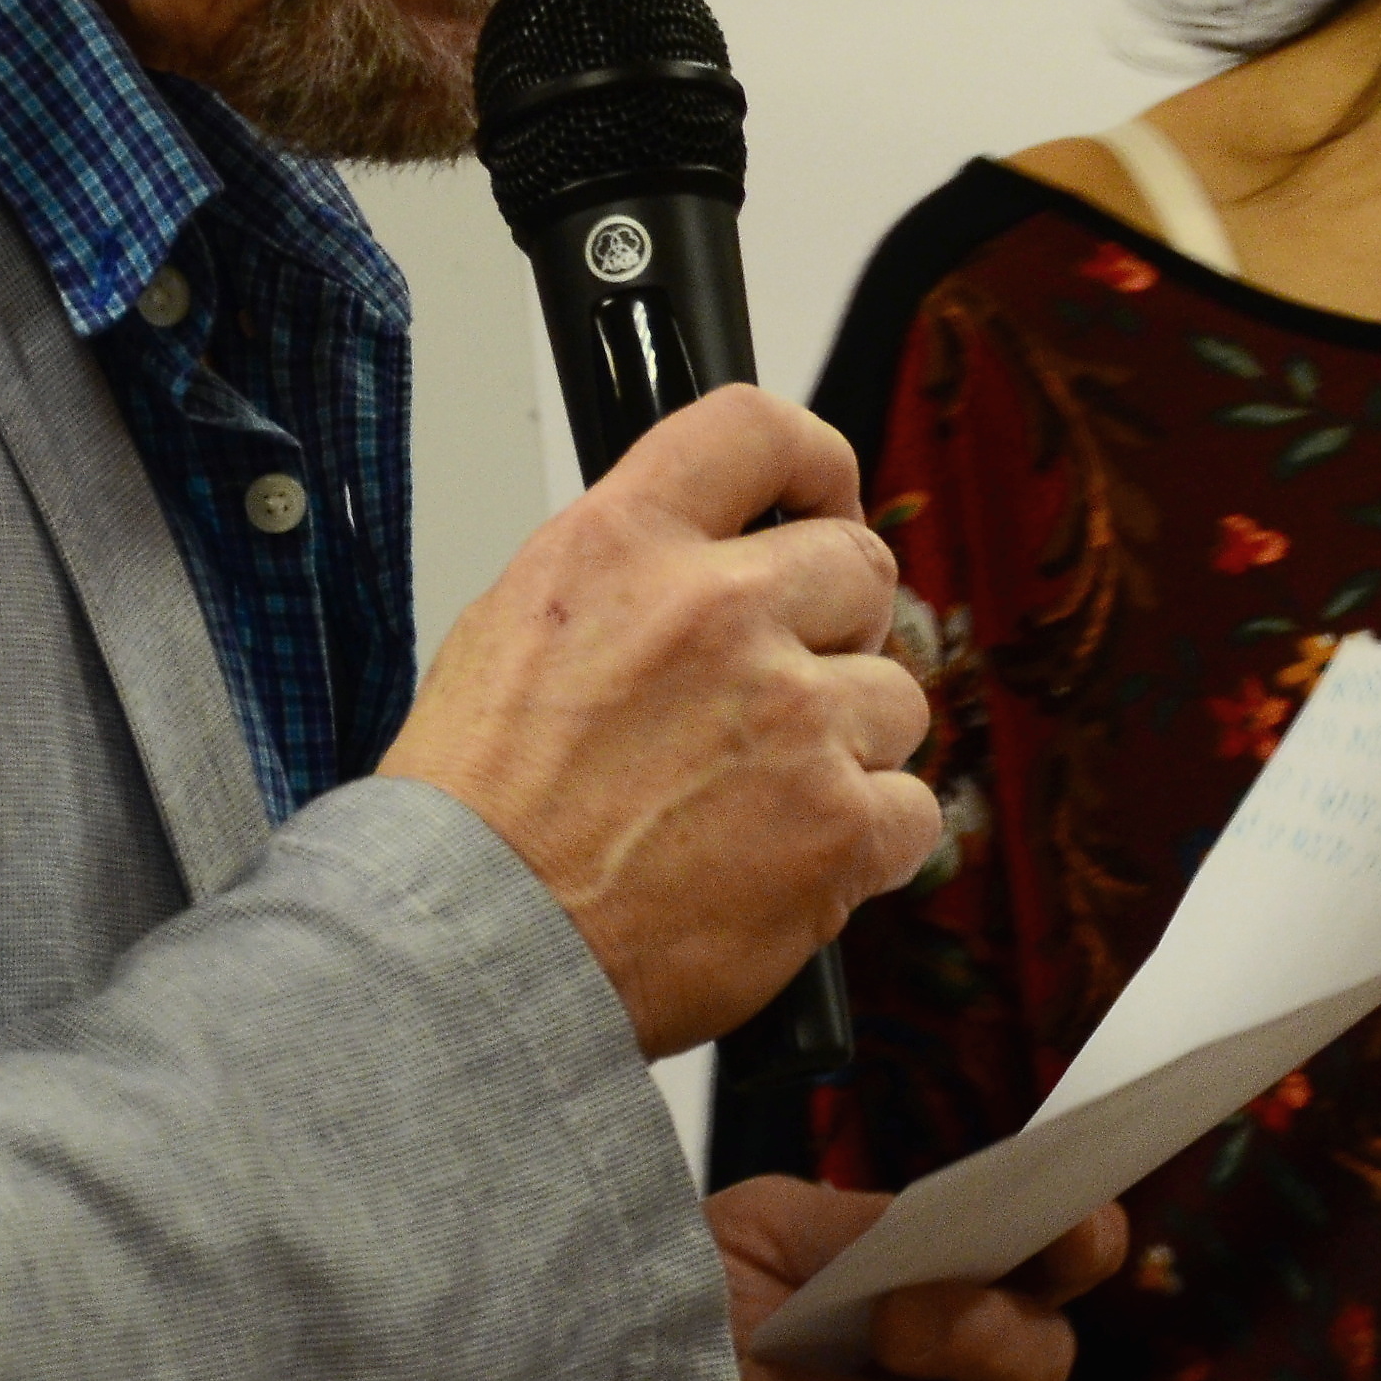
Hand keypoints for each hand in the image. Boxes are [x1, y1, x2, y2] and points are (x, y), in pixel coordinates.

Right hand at [382, 388, 938, 1053]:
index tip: (823, 496)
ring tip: (762, 799)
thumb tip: (711, 559)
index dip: (813, 460)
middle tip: (785, 687)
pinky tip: (790, 861)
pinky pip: (910, 808)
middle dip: (837, 627)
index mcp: (626, 547)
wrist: (469, 950)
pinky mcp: (836, 825)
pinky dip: (866, 842)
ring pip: (896, 697)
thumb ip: (629, 573)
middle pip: (861, 568)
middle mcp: (719, 612)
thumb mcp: (513, 626)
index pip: (757, 430)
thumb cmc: (475, 813)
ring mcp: (790, 718)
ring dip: (849, 745)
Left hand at [596, 1180, 1124, 1380]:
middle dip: (977, 1329)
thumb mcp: (748, 1244)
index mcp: (925, 1304)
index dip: (1076, 1246)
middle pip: (1040, 1362)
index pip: (1039, 1273)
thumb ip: (852, 1226)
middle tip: (892, 1320)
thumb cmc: (670, 1343)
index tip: (1080, 1227)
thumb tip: (941, 1219)